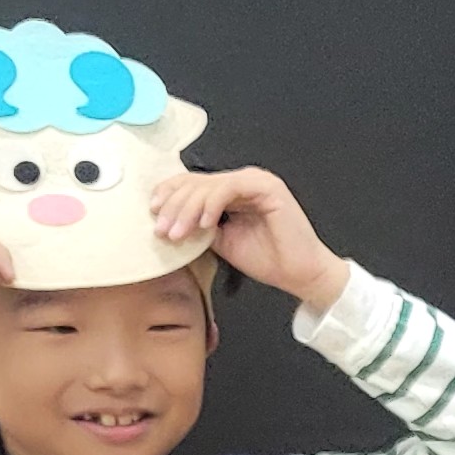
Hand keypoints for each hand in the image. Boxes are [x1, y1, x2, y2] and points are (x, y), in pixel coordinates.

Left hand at [146, 166, 349, 308]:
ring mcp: (256, 181)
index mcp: (232, 190)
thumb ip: (200, 226)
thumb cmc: (268, 259)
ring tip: (179, 233)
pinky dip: (212, 205)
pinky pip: (229, 188)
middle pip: (196, 182)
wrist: (300, 273)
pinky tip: (204, 225)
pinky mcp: (267, 187)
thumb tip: (169, 222)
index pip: (193, 183)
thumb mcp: (222, 241)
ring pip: (209, 185)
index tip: (154, 214)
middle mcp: (243, 181)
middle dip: (174, 207)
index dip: (169, 194)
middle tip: (162, 230)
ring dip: (188, 209)